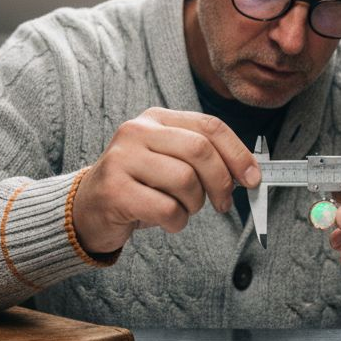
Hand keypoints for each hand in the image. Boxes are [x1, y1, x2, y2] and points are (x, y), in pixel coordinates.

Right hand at [72, 108, 260, 254]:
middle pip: (201, 151)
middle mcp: (137, 131)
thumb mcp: (169, 162)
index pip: (209, 126)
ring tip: (181, 210)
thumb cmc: (139, 187)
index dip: (238, 153)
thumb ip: (203, 159)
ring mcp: (122, 158)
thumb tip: (248, 173)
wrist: (88, 210)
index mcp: (156, 119)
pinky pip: (167, 208)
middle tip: (223, 204)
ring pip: (185, 181)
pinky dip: (177, 222)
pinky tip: (167, 221)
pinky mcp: (114, 189)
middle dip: (221, 182)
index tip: (252, 178)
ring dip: (194, 205)